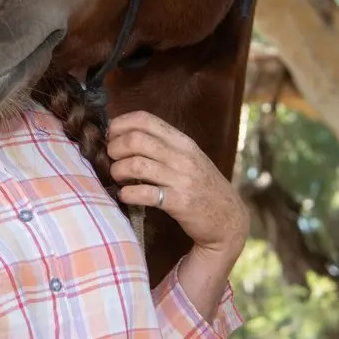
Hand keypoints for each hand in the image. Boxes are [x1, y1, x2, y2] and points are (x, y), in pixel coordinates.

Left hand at [107, 111, 248, 256]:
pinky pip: (145, 193)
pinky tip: (124, 196)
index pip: (145, 119)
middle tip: (110, 159)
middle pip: (135, 140)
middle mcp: (182, 156)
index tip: (110, 136)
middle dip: (114, 148)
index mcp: (182, 141)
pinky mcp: (179, 202)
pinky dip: (127, 194)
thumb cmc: (202, 187)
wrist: (229, 219)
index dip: (120, 124)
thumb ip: (163, 146)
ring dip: (117, 171)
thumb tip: (124, 136)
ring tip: (117, 178)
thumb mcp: (188, 158)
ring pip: (136, 165)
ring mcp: (182, 179)